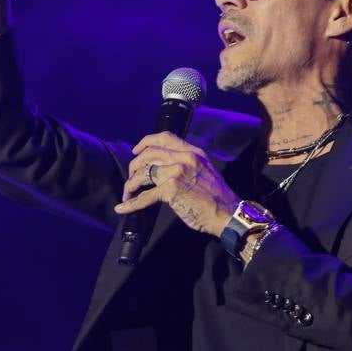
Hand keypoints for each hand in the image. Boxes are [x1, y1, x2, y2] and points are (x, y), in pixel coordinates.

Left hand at [115, 132, 240, 236]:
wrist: (227, 213)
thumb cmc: (217, 197)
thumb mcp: (204, 170)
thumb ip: (187, 164)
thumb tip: (164, 168)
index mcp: (193, 152)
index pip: (164, 137)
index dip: (146, 142)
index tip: (136, 150)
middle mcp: (184, 158)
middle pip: (149, 154)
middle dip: (135, 165)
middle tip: (131, 176)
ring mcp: (176, 172)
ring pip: (143, 172)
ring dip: (131, 184)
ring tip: (127, 192)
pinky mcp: (171, 189)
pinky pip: (145, 196)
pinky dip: (131, 203)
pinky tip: (123, 207)